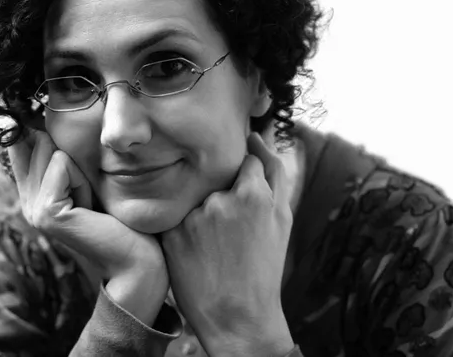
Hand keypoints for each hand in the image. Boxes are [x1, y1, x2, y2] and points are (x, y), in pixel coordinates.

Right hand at [0, 128, 168, 322]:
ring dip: (81, 171)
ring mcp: (33, 209)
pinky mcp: (47, 212)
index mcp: (33, 194)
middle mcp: (28, 201)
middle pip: (38, 141)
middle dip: (72, 158)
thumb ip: (62, 158)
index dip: (35, 130)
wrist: (136, 260)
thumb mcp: (88, 181)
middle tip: (88, 194)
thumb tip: (39, 124)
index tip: (56, 133)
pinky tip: (90, 207)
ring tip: (91, 201)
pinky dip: (83, 180)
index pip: (18, 142)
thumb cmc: (120, 219)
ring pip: (52, 151)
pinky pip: (62, 164)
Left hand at [161, 132, 296, 354]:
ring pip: (195, 195)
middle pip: (216, 178)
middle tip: (229, 232)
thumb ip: (273, 171)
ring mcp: (192, 217)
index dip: (245, 182)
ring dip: (201, 210)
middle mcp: (219, 200)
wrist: (237, 317)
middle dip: (222, 195)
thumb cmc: (264, 266)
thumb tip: (256, 135)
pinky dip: (184, 225)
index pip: (244, 162)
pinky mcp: (171, 233)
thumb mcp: (281, 218)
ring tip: (212, 244)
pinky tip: (195, 249)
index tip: (244, 201)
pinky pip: (177, 214)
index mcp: (252, 194)